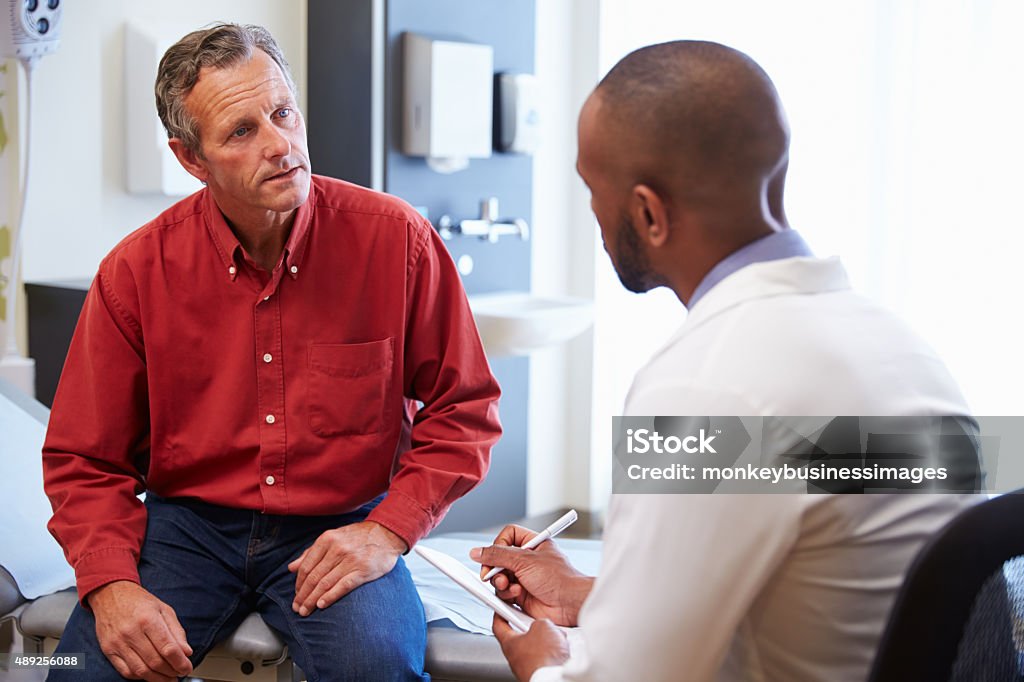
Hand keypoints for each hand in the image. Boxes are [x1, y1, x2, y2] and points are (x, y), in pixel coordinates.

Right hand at [87, 580, 192, 681]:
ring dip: (157, 679)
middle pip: (155, 662)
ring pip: (141, 670)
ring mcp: (117, 643)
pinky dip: (141, 677)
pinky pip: (126, 671)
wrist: (110, 595)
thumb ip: (177, 632)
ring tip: (168, 678)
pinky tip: (151, 674)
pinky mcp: (108, 650)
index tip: (187, 668)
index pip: (167, 648)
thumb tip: (186, 652)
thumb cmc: (140, 602)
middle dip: (171, 672)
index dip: (180, 662)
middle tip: (179, 673)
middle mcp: (131, 632)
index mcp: (148, 619)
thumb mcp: (164, 609)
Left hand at [289, 520, 406, 615]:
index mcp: (327, 539)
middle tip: (297, 608)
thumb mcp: (333, 537)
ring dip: (313, 600)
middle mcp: (337, 549)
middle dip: (303, 595)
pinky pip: (343, 586)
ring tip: (305, 611)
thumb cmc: (358, 537)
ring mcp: (350, 560)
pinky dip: (330, 596)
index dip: (299, 583)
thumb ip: (311, 552)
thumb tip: (291, 568)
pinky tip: (322, 605)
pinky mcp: (363, 570)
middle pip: (314, 577)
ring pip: (326, 583)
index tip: (296, 595)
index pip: (307, 566)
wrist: (387, 533)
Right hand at [470, 524, 593, 626]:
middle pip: (499, 559)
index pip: (508, 536)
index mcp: (533, 545)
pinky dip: (506, 595)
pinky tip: (516, 595)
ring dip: (501, 583)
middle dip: (494, 568)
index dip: (499, 544)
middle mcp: (528, 561)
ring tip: (508, 586)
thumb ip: (498, 555)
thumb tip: (477, 552)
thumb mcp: (524, 560)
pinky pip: (504, 594)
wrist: (570, 603)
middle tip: (491, 574)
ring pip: (499, 578)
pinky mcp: (522, 597)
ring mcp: (524, 579)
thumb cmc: (559, 578)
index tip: (494, 554)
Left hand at [492, 614, 569, 681]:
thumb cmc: (544, 657)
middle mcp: (515, 658)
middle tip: (541, 624)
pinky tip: (560, 653)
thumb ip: (539, 622)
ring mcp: (526, 667)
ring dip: (545, 643)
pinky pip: (545, 660)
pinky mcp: (538, 674)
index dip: (501, 615)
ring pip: (535, 649)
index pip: (499, 626)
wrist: (554, 679)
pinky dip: (552, 655)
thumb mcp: (543, 625)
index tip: (502, 609)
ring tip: (556, 641)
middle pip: (521, 638)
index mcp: (509, 644)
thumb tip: (544, 625)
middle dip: (533, 629)